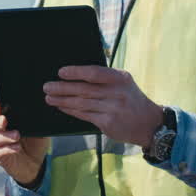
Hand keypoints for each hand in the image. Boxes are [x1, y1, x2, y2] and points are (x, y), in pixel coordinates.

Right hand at [0, 103, 47, 186]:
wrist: (37, 164)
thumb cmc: (36, 144)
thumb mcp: (40, 132)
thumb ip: (35, 124)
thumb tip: (35, 114)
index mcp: (9, 121)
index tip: (0, 106)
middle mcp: (1, 131)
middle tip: (5, 121)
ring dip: (6, 136)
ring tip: (17, 136)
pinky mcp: (0, 156)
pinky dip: (8, 149)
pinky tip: (17, 148)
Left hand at [44, 65, 162, 147]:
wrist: (149, 124)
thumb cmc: (131, 99)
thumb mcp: (124, 83)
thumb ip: (104, 78)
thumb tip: (75, 75)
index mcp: (120, 78)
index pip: (94, 73)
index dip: (76, 72)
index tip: (61, 72)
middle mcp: (117, 93)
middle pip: (84, 89)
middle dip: (62, 88)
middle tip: (47, 86)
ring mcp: (112, 109)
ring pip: (81, 103)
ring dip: (62, 100)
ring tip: (49, 97)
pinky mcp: (108, 123)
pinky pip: (84, 115)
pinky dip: (70, 111)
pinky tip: (61, 107)